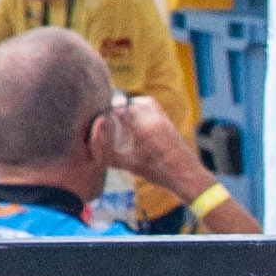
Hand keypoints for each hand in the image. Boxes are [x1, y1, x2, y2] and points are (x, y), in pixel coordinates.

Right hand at [94, 95, 218, 208]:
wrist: (185, 174)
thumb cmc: (156, 171)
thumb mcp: (127, 164)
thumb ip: (106, 152)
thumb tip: (91, 138)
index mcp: (143, 129)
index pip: (119, 108)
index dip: (106, 111)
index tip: (99, 119)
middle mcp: (153, 119)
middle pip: (128, 103)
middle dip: (116, 109)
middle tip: (108, 120)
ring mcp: (162, 118)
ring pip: (140, 101)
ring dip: (129, 106)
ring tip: (121, 119)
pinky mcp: (167, 120)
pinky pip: (150, 105)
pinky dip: (140, 108)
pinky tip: (135, 121)